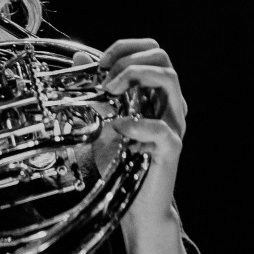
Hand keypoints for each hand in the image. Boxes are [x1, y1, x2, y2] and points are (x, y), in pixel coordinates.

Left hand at [99, 38, 186, 218]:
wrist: (134, 204)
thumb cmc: (121, 162)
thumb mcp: (99, 119)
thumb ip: (94, 90)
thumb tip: (80, 58)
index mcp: (155, 93)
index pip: (152, 51)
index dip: (125, 48)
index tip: (100, 63)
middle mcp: (169, 104)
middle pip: (162, 58)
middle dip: (129, 59)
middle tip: (105, 80)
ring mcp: (173, 124)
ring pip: (170, 80)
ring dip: (135, 77)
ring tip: (111, 92)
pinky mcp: (171, 148)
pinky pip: (161, 128)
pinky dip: (136, 123)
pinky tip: (118, 128)